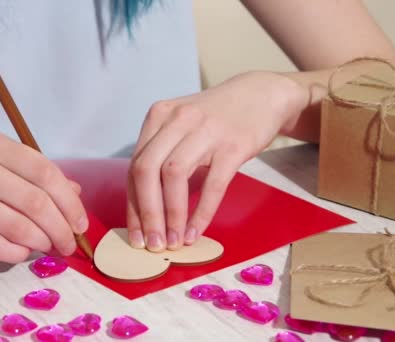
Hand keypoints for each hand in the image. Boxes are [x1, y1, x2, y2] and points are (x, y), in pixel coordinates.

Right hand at [0, 128, 87, 262]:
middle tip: (69, 243)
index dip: (70, 200)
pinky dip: (17, 253)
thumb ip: (27, 171)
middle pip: (36, 201)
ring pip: (18, 226)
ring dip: (42, 243)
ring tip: (49, 248)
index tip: (79, 221)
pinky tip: (22, 252)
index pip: (45, 171)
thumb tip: (73, 190)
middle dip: (62, 228)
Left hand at [127, 71, 306, 250]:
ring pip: (174, 176)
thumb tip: (144, 207)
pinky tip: (195, 232)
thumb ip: (162, 155)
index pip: (135, 166)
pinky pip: (212, 184)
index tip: (135, 234)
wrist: (262, 94)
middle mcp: (178, 119)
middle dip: (146, 213)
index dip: (133, 205)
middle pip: (147, 170)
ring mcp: (206, 130)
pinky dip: (201, 213)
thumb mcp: (181, 125)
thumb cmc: (216, 118)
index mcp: (159, 116)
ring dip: (171, 215)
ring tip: (173, 242)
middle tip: (151, 244)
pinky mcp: (234, 145)